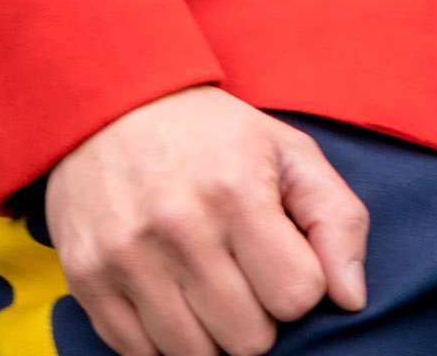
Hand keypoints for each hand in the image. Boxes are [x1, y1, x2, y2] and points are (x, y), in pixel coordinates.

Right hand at [43, 86, 369, 355]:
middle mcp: (178, 226)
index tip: (279, 258)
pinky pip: (139, 354)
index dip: (298, 284)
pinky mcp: (86, 278)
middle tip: (241, 275)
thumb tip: (350, 298)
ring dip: (209, 332)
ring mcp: (125, 256)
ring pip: (195, 355)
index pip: (297, 296)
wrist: (107, 106)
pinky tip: (167, 294)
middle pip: (249, 338)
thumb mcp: (288, 152)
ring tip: (204, 285)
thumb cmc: (211, 135)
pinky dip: (162, 337)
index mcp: (237, 189)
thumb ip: (337, 220)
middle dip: (257, 315)